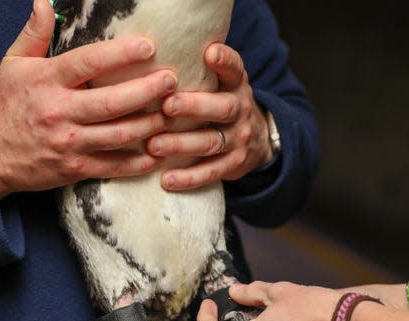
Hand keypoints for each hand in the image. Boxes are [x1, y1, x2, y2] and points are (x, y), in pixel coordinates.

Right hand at [0, 0, 178, 197]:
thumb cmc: (5, 105)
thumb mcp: (13, 64)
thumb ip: (34, 33)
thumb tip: (43, 1)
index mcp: (47, 81)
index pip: (89, 63)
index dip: (121, 54)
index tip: (149, 46)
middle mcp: (60, 112)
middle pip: (112, 102)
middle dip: (147, 91)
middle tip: (171, 81)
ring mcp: (69, 143)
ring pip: (119, 134)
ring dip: (150, 125)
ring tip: (172, 113)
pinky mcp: (74, 169)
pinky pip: (113, 166)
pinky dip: (138, 162)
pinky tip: (157, 153)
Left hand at [146, 43, 274, 190]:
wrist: (256, 139)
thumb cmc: (221, 104)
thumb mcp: (220, 84)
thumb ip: (198, 74)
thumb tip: (152, 62)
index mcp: (236, 84)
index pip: (234, 69)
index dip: (225, 61)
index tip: (210, 53)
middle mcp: (240, 109)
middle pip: (222, 107)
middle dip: (194, 107)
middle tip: (167, 106)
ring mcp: (239, 138)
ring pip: (211, 142)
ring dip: (181, 144)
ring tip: (154, 145)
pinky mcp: (234, 164)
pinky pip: (212, 172)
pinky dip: (189, 178)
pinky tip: (167, 180)